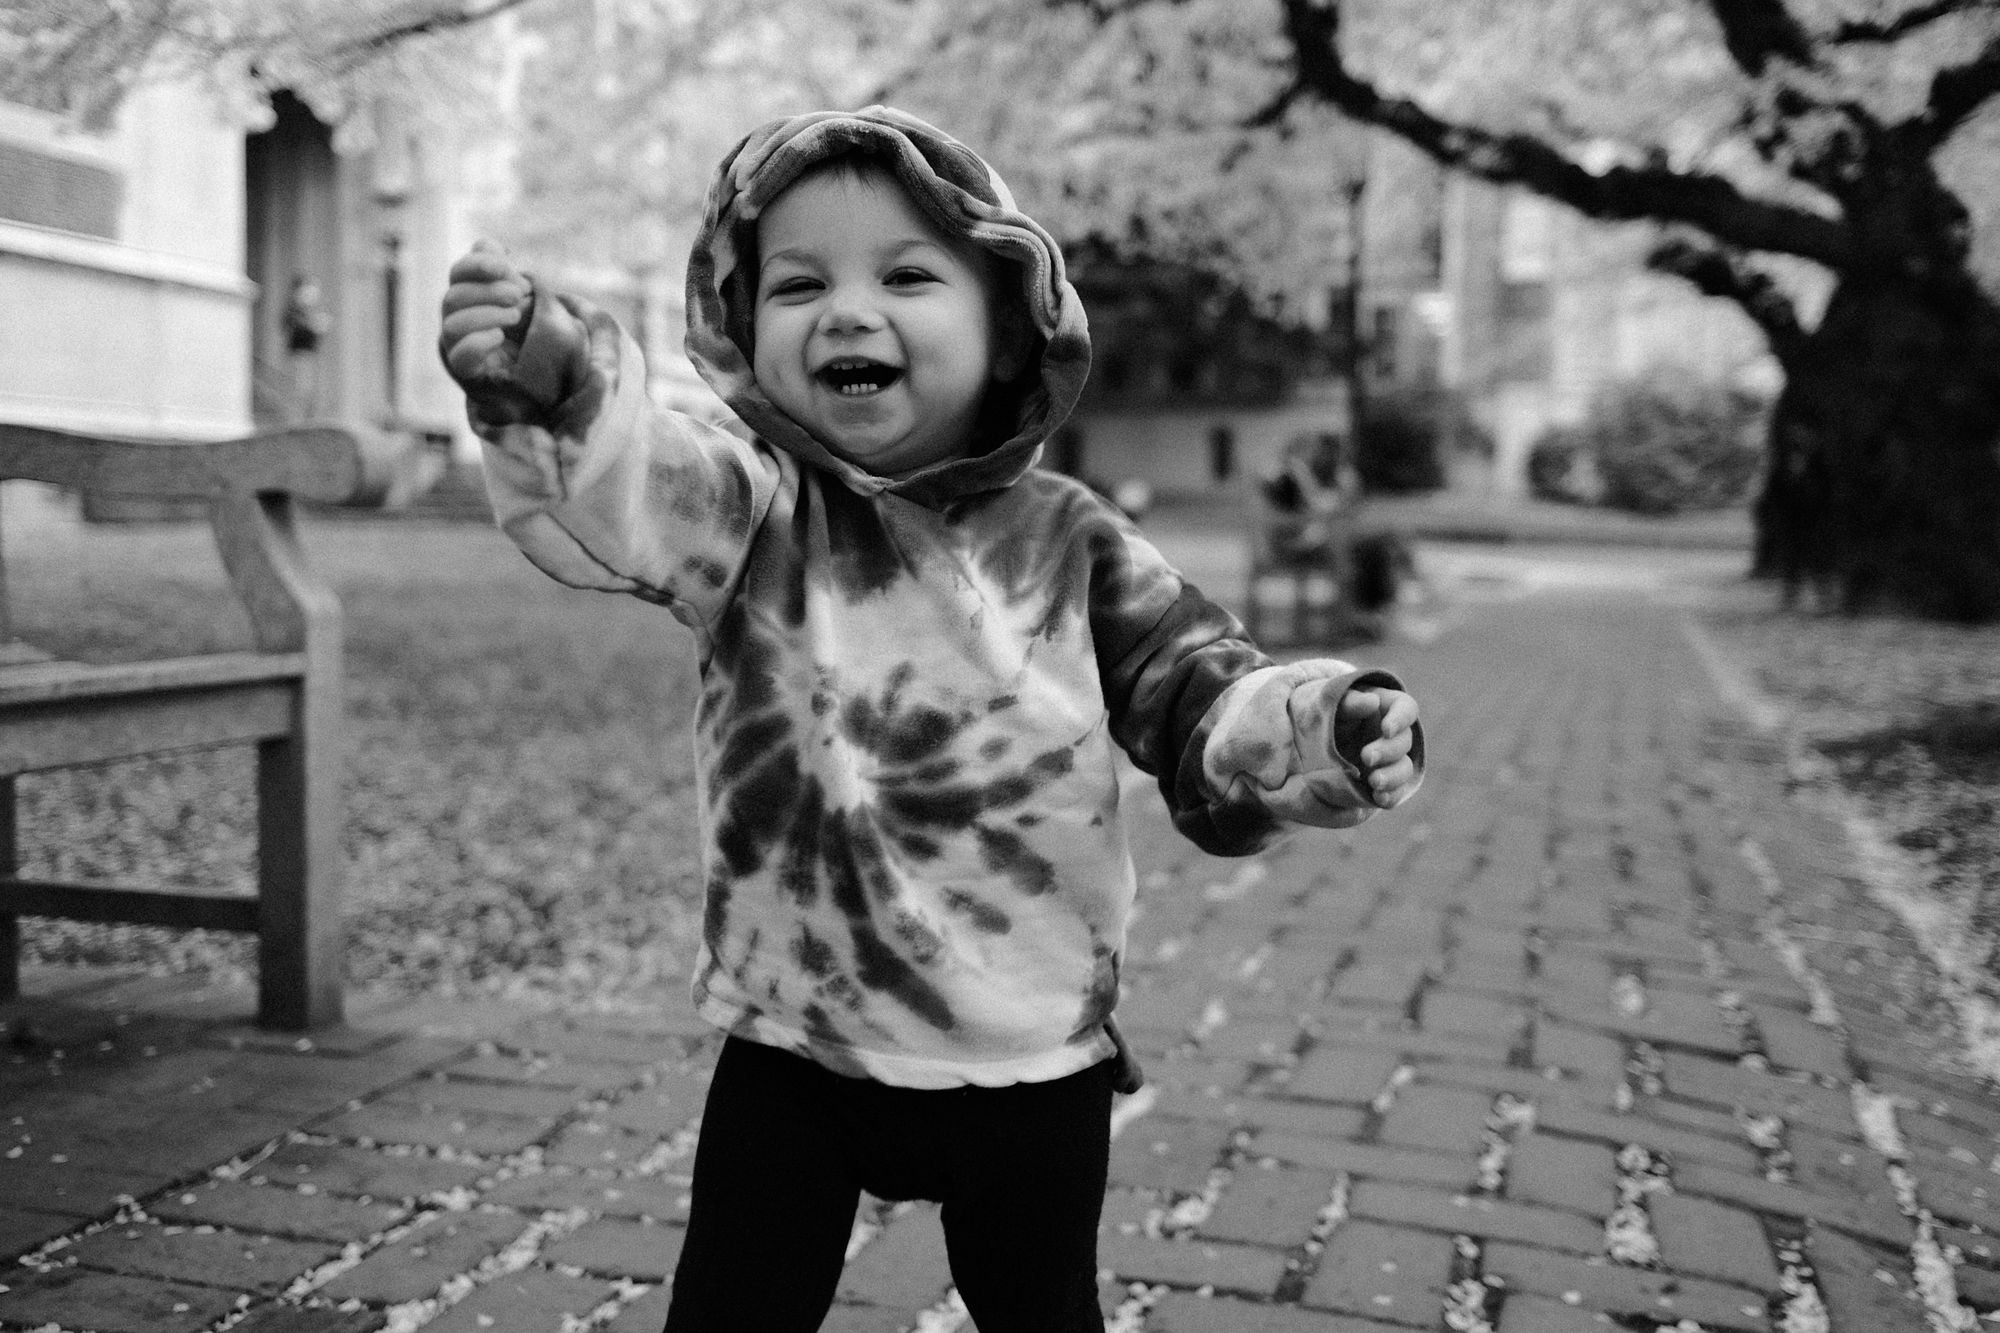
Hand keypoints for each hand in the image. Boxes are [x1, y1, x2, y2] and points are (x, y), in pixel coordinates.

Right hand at [439, 240, 532, 388]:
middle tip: (518, 295)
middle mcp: (455, 317)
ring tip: (515, 316)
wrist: (533, 371)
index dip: (477, 264)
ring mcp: (456, 344)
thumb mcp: (523, 296)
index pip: (459, 272)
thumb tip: (493, 247)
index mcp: (467, 294)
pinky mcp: (465, 369)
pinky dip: (478, 342)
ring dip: (486, 315)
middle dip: (488, 292)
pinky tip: (499, 336)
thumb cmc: (526, 327)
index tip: (503, 266)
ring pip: (453, 325)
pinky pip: (460, 355)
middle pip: (454, 296)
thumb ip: (506, 271)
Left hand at [1334, 686, 1419, 807]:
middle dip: (1388, 751)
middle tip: (1366, 757)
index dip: (1401, 719)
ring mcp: (1391, 761)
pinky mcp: (1385, 783)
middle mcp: (1395, 736)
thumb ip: (1351, 702)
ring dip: (1392, 776)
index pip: (1406, 708)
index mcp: (1388, 708)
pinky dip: (1390, 796)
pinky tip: (1378, 798)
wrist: (1315, 742)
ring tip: (1374, 781)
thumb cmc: (1331, 714)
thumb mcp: (1334, 704)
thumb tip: (1372, 701)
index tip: (1386, 730)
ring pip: (1404, 769)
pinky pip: (1396, 792)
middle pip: (1404, 742)